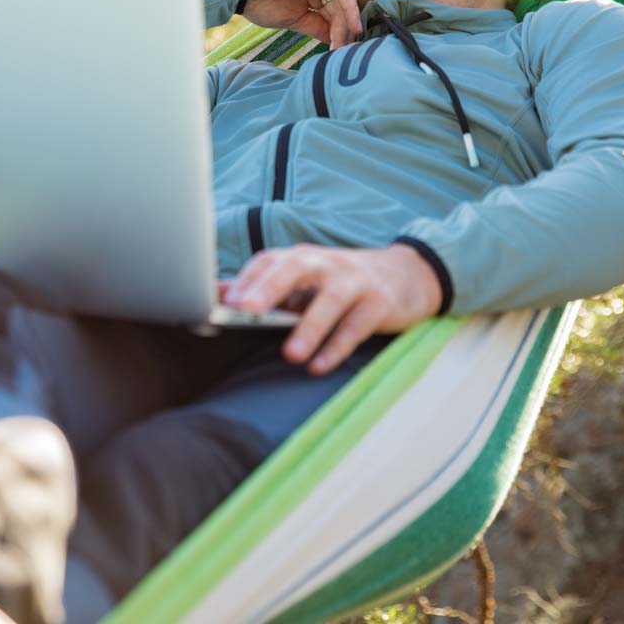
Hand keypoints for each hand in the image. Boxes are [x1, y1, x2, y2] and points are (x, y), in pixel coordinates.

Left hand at [218, 244, 441, 374]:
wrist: (408, 274)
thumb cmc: (343, 281)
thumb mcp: (304, 279)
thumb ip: (263, 286)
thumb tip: (215, 292)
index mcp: (301, 258)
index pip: (268, 262)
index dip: (245, 280)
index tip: (223, 302)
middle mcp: (326, 264)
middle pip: (294, 269)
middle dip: (268, 288)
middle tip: (245, 310)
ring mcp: (355, 282)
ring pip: (329, 301)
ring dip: (309, 327)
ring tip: (290, 354)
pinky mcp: (379, 303)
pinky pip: (356, 326)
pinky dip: (337, 347)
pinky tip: (319, 366)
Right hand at [239, 0, 361, 50]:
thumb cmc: (258, 1)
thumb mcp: (292, 21)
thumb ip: (314, 27)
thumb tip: (333, 41)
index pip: (333, 13)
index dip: (339, 34)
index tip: (339, 55)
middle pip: (340, 9)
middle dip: (344, 33)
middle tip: (343, 54)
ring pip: (343, 2)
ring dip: (345, 26)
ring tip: (342, 46)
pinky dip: (350, 8)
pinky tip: (352, 27)